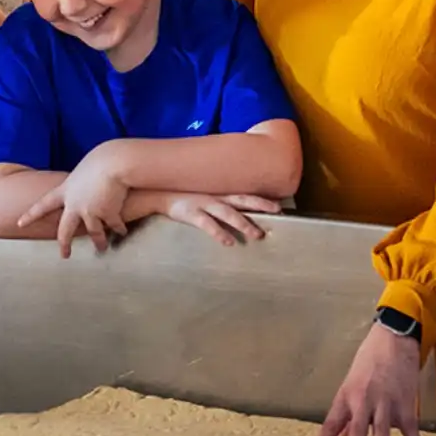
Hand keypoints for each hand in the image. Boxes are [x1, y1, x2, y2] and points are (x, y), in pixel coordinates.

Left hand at [20, 153, 129, 257]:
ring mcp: (90, 212)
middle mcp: (75, 205)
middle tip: (64, 255)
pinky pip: (114, 226)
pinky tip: (122, 231)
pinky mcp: (108, 215)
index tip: (20, 223)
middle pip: (65, 230)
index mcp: (65, 191)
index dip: (31, 215)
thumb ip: (81, 183)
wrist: (114, 163)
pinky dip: (119, 229)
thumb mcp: (83, 170)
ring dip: (99, 242)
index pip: (43, 205)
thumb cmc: (101, 159)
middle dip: (64, 244)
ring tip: (102, 247)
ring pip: (94, 233)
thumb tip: (88, 188)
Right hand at [158, 193, 280, 245]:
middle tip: (277, 210)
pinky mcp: (191, 213)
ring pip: (228, 213)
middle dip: (260, 204)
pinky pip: (208, 224)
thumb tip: (234, 213)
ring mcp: (203, 204)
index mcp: (219, 193)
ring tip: (256, 235)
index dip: (262, 199)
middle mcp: (215, 196)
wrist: (157, 194)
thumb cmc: (182, 197)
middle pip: (242, 199)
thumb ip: (218, 203)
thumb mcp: (202, 196)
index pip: (245, 194)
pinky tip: (228, 242)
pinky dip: (219, 233)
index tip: (279, 205)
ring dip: (243, 223)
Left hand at [313, 323, 427, 435]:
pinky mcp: (405, 404)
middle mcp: (364, 400)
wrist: (393, 341)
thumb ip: (347, 415)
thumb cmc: (368, 363)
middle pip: (357, 427)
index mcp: (346, 396)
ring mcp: (386, 403)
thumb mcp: (351, 385)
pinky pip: (411, 429)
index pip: (331, 423)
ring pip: (382, 429)